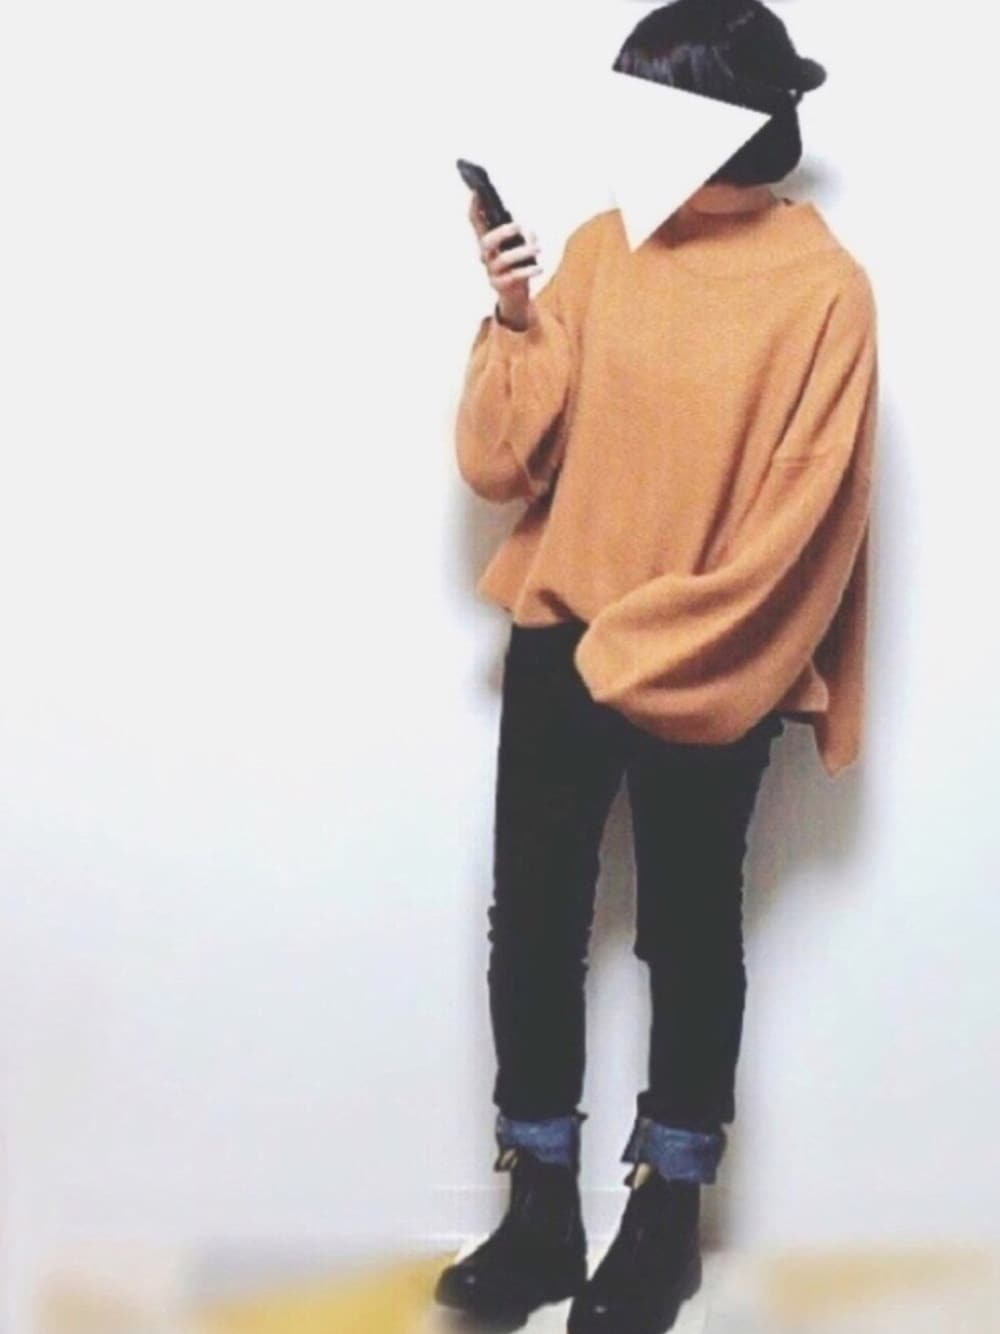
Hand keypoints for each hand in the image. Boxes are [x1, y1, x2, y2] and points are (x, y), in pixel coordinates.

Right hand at [468, 193, 541, 330]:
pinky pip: (514, 276)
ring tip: (537, 248)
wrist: (515, 296)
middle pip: (487, 241)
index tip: (476, 192)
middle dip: (502, 232)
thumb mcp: (517, 246)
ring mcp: (491, 271)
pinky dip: (528, 271)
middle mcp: (486, 255)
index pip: (475, 222)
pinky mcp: (500, 285)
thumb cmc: (517, 265)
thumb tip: (526, 231)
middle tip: (519, 227)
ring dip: (522, 252)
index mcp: (487, 241)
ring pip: (503, 259)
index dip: (474, 207)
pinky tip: (539, 267)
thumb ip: (520, 235)